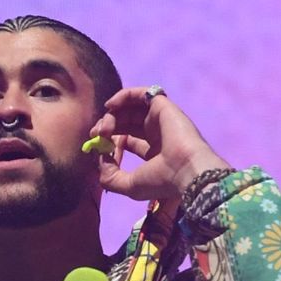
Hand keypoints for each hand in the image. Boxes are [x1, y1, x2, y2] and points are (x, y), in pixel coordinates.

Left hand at [90, 87, 230, 200]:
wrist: (185, 170)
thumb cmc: (161, 180)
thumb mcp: (129, 186)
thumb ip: (109, 176)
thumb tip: (101, 158)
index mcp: (154, 152)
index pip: (127, 141)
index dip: (111, 143)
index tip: (100, 150)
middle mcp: (158, 133)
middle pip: (125, 123)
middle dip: (106, 127)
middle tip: (95, 135)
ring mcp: (160, 118)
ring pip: (129, 109)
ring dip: (111, 116)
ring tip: (103, 129)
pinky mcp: (162, 105)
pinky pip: (138, 94)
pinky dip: (121, 96)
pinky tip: (110, 107)